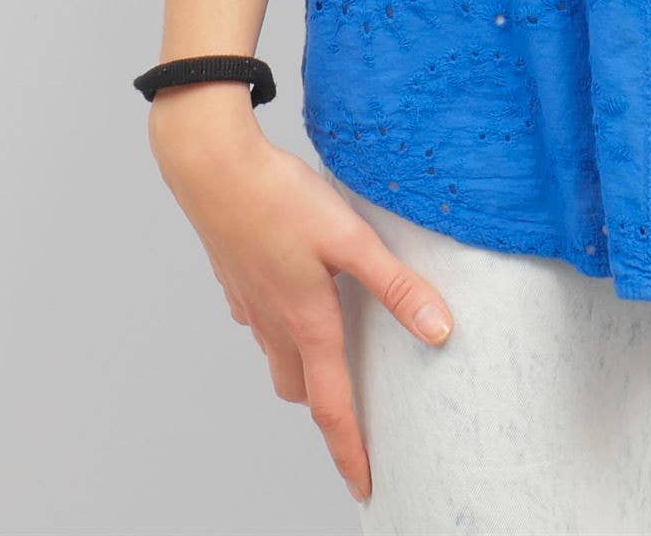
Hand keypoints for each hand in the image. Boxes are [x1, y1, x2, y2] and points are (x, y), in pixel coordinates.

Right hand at [148, 85, 455, 503]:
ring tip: (332, 361)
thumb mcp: (351, 239)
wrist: (211, 165)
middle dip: (328, 409)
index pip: (332, 406)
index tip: (365, 486)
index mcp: (307, 321)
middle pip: (302, 387)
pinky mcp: (236, 277)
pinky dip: (280, 328)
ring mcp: (249, 301)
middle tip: (357, 417)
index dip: (350, 451)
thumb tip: (439, 329)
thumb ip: (396, 285)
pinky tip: (292, 302)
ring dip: (303, 369)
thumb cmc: (280, 198)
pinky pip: (259, 320)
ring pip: (277, 356)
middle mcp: (274, 321)